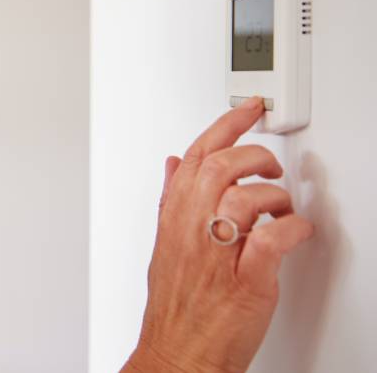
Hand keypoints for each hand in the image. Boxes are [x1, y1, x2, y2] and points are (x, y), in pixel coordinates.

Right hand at [125, 97, 314, 371]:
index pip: (196, 156)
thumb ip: (172, 201)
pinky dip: (291, 229)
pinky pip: (271, 241)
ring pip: (244, 198)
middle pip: (220, 168)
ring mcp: (218, 256)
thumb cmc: (175, 307)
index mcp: (174, 219)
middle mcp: (193, 232)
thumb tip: (175, 164)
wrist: (179, 354)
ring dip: (274, 197)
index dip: (224, 126)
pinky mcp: (246, 282)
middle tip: (270, 166)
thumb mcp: (164, 244)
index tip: (247, 110)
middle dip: (255, 156)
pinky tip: (294, 232)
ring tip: (282, 208)